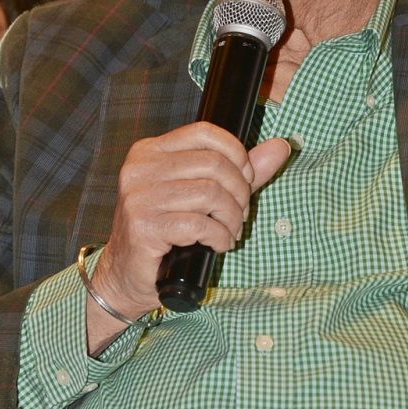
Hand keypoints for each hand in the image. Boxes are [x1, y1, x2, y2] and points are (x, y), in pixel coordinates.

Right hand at [87, 123, 289, 347]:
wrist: (126, 276)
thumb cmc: (165, 232)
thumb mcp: (200, 195)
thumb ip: (239, 170)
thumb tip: (281, 146)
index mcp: (151, 151)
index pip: (205, 133)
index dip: (236, 153)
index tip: (246, 178)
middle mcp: (141, 168)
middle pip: (213, 164)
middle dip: (239, 192)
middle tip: (240, 215)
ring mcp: (139, 197)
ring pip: (210, 194)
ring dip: (232, 218)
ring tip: (230, 231)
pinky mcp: (144, 227)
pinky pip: (199, 224)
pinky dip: (220, 236)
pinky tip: (219, 244)